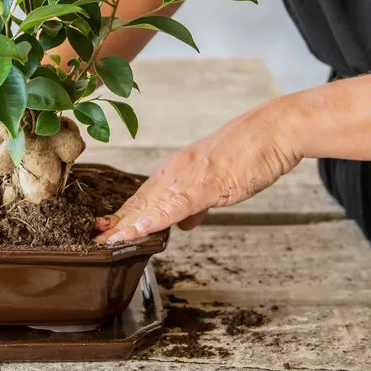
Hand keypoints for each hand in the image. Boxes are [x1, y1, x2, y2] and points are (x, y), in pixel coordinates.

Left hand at [95, 100, 300, 244]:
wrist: (275, 129)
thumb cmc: (251, 152)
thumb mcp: (219, 182)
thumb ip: (198, 204)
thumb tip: (185, 224)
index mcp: (178, 170)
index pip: (144, 197)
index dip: (124, 216)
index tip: (106, 230)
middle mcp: (176, 171)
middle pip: (140, 202)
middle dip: (117, 223)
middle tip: (95, 240)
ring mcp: (189, 176)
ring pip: (152, 205)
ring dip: (128, 225)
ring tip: (108, 241)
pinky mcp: (207, 183)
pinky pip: (175, 205)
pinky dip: (155, 219)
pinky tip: (138, 230)